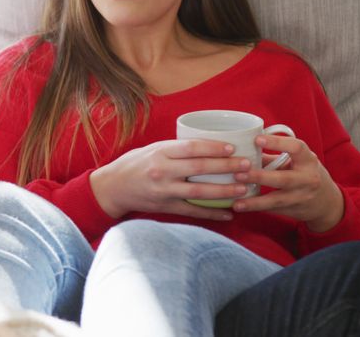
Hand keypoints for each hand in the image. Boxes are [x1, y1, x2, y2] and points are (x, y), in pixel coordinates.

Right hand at [89, 139, 250, 221]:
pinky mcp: (165, 207)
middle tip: (247, 166)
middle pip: (199, 169)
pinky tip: (228, 214)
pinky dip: (212, 214)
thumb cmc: (135, 164)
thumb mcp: (152, 149)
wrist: (112, 187)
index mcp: (160, 152)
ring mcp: (164, 191)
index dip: (213, 147)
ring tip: (244, 188)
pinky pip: (192, 211)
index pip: (191, 148)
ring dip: (224, 191)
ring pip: (199, 192)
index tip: (232, 147)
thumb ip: (176, 149)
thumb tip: (208, 146)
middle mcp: (162, 171)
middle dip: (226, 167)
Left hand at [232, 134, 344, 231]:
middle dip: (260, 177)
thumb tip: (246, 149)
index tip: (257, 139)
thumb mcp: (297, 162)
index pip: (296, 148)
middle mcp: (308, 179)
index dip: (277, 142)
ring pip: (277, 200)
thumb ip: (273, 157)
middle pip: (284, 179)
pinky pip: (273, 210)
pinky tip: (240, 206)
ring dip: (255, 201)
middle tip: (238, 173)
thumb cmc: (306, 174)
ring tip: (236, 201)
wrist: (327, 202)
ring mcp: (302, 197)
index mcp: (308, 160)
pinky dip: (256, 208)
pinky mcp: (295, 210)